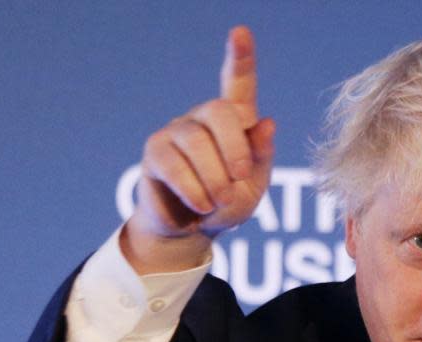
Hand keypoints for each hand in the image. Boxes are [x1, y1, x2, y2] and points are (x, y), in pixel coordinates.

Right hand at [123, 26, 275, 273]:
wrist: (194, 230)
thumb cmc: (229, 203)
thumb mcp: (254, 185)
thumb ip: (261, 156)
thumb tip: (267, 123)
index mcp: (235, 121)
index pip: (238, 83)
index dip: (240, 58)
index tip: (240, 32)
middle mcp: (203, 119)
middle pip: (219, 111)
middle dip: (235, 148)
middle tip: (240, 179)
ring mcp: (176, 132)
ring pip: (197, 142)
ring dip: (215, 178)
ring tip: (219, 200)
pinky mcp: (155, 153)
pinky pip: (175, 165)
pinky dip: (195, 189)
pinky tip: (202, 205)